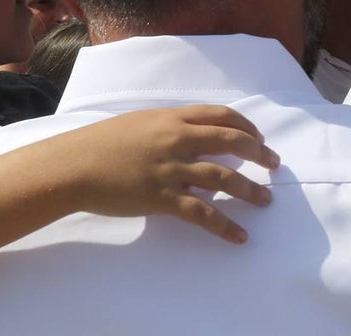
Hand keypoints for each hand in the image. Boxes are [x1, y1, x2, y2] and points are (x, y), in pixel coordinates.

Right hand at [65, 105, 279, 243]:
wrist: (75, 165)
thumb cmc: (102, 143)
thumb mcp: (140, 124)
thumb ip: (168, 128)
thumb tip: (191, 137)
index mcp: (172, 118)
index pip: (220, 115)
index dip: (246, 126)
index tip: (259, 137)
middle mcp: (177, 139)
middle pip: (231, 141)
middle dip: (259, 152)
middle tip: (275, 164)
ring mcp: (172, 169)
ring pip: (224, 177)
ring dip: (250, 190)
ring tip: (265, 199)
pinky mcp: (163, 197)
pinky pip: (202, 212)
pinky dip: (225, 225)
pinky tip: (239, 235)